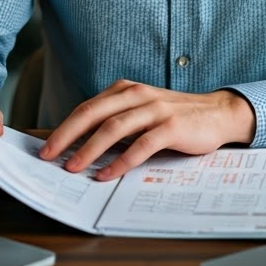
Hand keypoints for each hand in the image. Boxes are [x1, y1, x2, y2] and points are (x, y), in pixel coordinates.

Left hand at [39, 80, 255, 178]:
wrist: (219, 113)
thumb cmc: (176, 117)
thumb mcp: (142, 112)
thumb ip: (117, 121)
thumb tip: (82, 146)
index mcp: (125, 90)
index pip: (87, 108)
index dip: (64, 128)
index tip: (46, 148)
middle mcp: (137, 95)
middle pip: (92, 114)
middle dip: (66, 136)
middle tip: (49, 156)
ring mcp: (155, 110)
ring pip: (114, 129)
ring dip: (90, 149)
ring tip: (73, 168)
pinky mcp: (171, 127)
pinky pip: (141, 145)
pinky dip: (121, 161)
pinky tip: (107, 174)